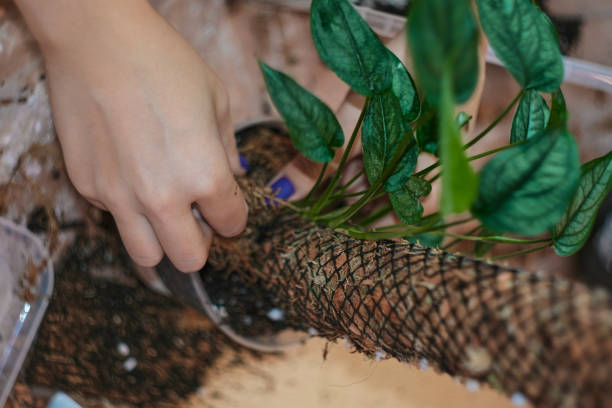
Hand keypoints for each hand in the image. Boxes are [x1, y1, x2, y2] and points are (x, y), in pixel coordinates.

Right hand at [16, 1, 247, 271]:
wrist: (97, 41)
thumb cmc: (165, 63)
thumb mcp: (217, 99)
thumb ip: (228, 148)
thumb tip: (234, 174)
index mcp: (205, 175)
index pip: (231, 223)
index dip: (234, 216)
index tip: (227, 205)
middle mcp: (163, 198)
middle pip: (190, 259)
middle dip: (201, 243)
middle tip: (198, 217)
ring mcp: (119, 197)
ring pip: (147, 256)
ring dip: (162, 242)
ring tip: (164, 212)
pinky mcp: (86, 187)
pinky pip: (113, 218)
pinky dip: (127, 210)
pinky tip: (129, 174)